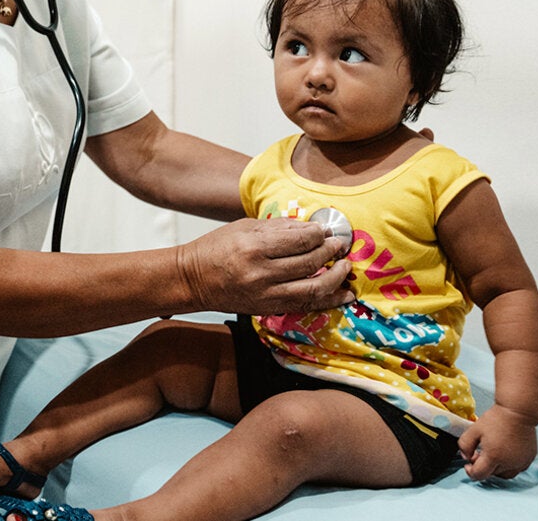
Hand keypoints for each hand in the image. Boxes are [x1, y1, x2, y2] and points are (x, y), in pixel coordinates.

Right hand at [176, 218, 351, 314]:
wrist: (192, 280)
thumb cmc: (216, 248)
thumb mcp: (244, 228)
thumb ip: (279, 228)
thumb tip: (312, 228)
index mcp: (254, 247)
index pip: (300, 240)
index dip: (320, 234)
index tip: (327, 230)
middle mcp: (261, 273)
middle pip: (310, 262)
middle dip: (331, 252)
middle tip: (339, 245)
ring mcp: (265, 294)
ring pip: (313, 288)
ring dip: (336, 277)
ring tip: (344, 267)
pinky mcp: (268, 309)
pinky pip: (305, 305)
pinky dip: (328, 300)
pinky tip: (343, 294)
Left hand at [458, 404, 537, 480]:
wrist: (518, 411)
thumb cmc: (496, 419)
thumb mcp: (474, 429)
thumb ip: (465, 445)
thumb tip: (466, 457)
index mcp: (494, 457)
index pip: (479, 475)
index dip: (470, 472)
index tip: (467, 463)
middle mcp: (509, 463)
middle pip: (491, 474)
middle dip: (482, 467)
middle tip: (478, 453)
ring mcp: (521, 462)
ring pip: (505, 474)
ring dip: (495, 469)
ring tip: (491, 454)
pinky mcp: (529, 459)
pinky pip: (516, 469)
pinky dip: (508, 466)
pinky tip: (503, 454)